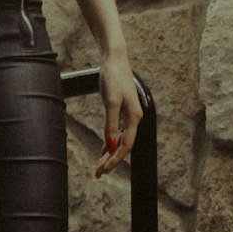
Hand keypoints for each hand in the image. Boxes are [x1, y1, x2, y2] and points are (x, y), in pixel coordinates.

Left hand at [94, 47, 142, 177]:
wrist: (114, 57)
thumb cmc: (113, 77)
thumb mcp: (110, 101)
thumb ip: (111, 123)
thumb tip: (111, 146)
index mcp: (134, 117)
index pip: (126, 145)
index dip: (115, 160)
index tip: (104, 170)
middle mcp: (134, 117)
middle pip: (123, 145)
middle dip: (111, 160)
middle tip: (98, 174)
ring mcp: (128, 113)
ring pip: (119, 139)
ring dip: (110, 153)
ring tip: (99, 167)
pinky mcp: (121, 108)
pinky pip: (117, 130)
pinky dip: (110, 141)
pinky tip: (104, 149)